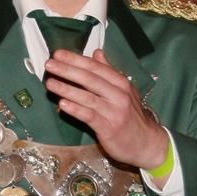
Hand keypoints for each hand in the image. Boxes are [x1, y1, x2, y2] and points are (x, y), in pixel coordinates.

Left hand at [43, 50, 167, 169]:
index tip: (59, 54)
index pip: (96, 67)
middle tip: (49, 64)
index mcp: (121, 83)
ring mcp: (114, 112)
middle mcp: (119, 95)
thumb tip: (97, 53)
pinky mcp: (109, 128)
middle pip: (90, 79)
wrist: (146, 142)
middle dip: (68, 70)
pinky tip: (62, 104)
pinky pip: (89, 116)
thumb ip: (109, 71)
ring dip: (67, 89)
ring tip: (50, 83)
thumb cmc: (131, 116)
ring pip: (88, 97)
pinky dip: (75, 109)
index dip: (76, 59)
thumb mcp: (124, 90)